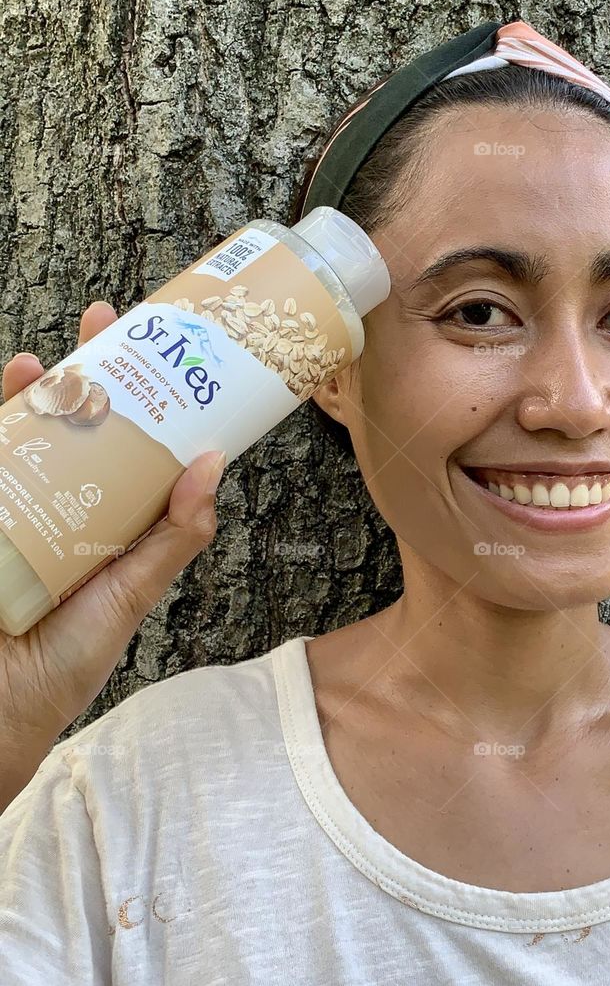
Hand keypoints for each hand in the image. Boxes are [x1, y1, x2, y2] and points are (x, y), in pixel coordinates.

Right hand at [0, 301, 226, 746]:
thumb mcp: (129, 596)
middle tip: (104, 321)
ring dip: (32, 391)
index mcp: (106, 521)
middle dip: (85, 371)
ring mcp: (12, 508)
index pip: (129, 445)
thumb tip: (213, 463)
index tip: (165, 351)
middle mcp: (59, 506)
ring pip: (23, 435)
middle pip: (74, 425)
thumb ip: (170, 537)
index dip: (144, 399)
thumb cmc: (63, 665)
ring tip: (47, 358)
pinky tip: (10, 392)